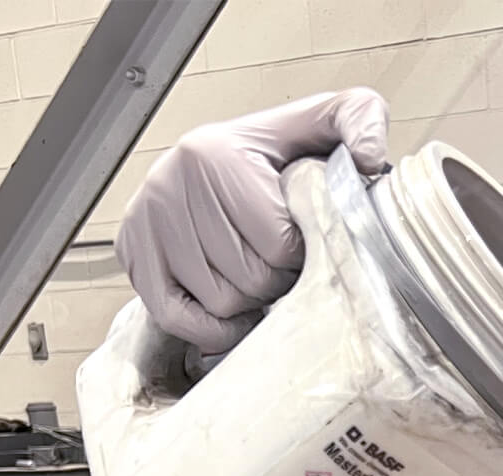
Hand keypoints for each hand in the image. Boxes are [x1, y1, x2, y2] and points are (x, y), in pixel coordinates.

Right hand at [116, 87, 390, 352]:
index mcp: (215, 155)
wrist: (221, 154)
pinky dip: (210, 328)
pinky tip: (235, 310)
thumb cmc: (278, 151)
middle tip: (280, 262)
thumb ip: (361, 120)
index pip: (280, 247)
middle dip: (276, 280)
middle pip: (248, 279)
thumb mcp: (324, 122)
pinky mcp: (133, 254)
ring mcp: (146, 222)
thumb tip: (369, 159)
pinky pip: (174, 318)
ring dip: (247, 301)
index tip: (303, 240)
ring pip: (218, 303)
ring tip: (256, 272)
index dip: (303, 255)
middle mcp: (171, 185)